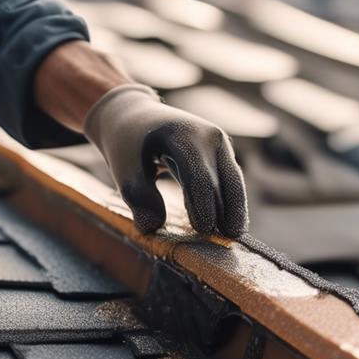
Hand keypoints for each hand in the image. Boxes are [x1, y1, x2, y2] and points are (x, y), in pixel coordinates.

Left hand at [84, 84, 247, 236]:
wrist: (134, 116)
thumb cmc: (127, 144)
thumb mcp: (123, 168)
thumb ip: (138, 196)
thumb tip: (153, 227)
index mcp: (184, 135)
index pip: (199, 176)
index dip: (202, 204)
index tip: (202, 230)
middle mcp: (209, 136)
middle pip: (225, 179)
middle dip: (227, 210)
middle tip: (227, 241)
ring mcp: (219, 143)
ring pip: (234, 180)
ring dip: (235, 209)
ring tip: (232, 237)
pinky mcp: (221, 154)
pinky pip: (231, 180)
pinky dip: (230, 202)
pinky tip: (227, 226)